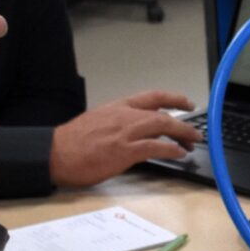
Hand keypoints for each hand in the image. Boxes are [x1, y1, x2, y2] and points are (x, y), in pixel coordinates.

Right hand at [49, 90, 198, 187]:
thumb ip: (118, 123)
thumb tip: (132, 132)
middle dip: (183, 122)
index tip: (186, 102)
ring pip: (162, 126)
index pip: (152, 97)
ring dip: (182, 134)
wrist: (55, 153)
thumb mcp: (98, 122)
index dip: (173, 98)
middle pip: (162, 113)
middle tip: (194, 132)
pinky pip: (155, 147)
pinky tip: (178, 153)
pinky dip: (171, 149)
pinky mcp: (124, 151)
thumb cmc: (72, 142)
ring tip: (191, 142)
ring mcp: (125, 132)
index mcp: (117, 107)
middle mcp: (124, 116)